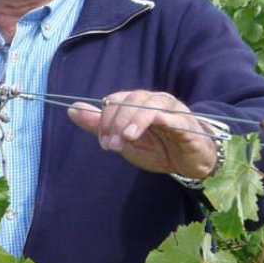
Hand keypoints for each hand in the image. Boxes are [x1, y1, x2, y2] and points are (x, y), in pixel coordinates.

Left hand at [66, 89, 219, 177]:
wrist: (191, 162)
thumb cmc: (158, 148)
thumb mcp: (124, 140)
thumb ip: (99, 125)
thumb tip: (72, 109)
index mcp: (137, 103)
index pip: (116, 100)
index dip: (106, 119)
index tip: (104, 142)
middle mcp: (154, 101)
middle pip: (132, 100)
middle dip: (118, 122)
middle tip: (112, 144)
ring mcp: (172, 110)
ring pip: (151, 105)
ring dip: (136, 120)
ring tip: (127, 138)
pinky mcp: (187, 124)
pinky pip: (175, 116)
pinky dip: (165, 117)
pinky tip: (158, 123)